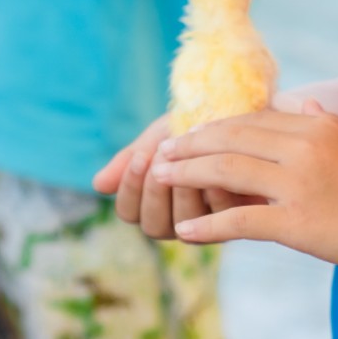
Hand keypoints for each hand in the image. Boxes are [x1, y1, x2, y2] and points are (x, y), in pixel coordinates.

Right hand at [93, 113, 264, 241]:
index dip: (129, 188)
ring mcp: (207, 223)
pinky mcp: (238, 219)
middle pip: (153, 226)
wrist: (239, 112)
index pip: (129, 211)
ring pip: (185, 224)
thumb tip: (98, 184)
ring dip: (181, 192)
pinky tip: (215, 166)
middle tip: (160, 162)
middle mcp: (177, 220)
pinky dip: (214, 190)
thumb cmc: (194, 127)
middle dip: (154, 192)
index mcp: (153, 202)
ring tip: (185, 162)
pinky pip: (221, 215)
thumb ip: (131, 159)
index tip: (139, 158)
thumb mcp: (158, 137)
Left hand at [148, 101, 337, 272]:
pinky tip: (186, 232)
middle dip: (191, 143)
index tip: (191, 133)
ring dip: (188, 173)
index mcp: (314, 125)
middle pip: (231, 137)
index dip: (215, 126)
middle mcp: (302, 147)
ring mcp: (298, 184)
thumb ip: (322, 121)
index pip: (251, 118)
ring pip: (227, 170)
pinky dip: (208, 226)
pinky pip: (241, 221)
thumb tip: (301, 102)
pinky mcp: (298, 222)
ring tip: (160, 177)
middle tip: (162, 150)